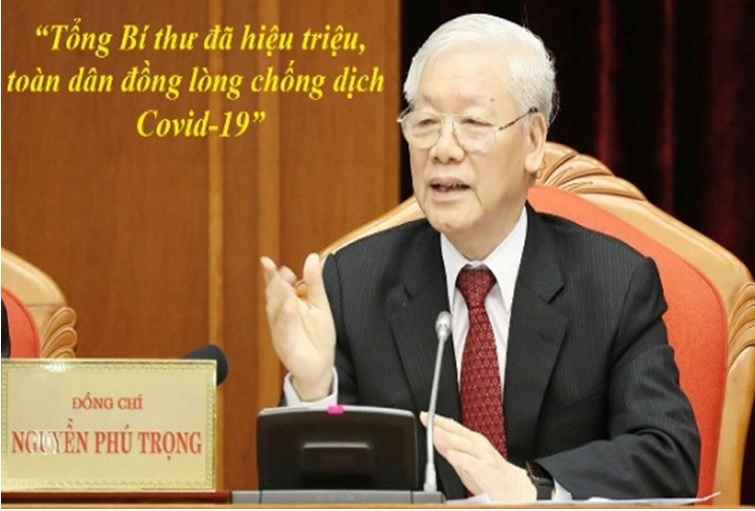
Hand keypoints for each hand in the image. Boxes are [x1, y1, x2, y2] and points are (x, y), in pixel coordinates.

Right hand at [260, 253, 335, 400]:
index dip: (274, 274)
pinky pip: (282, 330)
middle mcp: (281, 314)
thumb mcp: (320, 304)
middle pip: (274, 295)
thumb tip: (312, 257)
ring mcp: (280, 329)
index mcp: (289, 302)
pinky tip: (288, 307)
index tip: (273, 264)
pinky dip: (285, 319)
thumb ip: (314, 282)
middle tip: (276, 270)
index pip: (278, 284)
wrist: (321, 364)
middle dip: (274, 283)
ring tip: (281, 283)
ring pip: (276, 311)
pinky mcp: (284, 344)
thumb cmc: (318, 335)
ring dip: (278, 298)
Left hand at [420, 412, 535, 501]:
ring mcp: (482, 455)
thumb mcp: (465, 461)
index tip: (423, 415)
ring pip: (462, 443)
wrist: (512, 487)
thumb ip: (451, 450)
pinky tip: (451, 455)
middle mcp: (477, 444)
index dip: (438, 420)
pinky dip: (461, 458)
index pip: (452, 426)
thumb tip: (435, 439)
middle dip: (440, 424)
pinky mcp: (486, 468)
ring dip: (448, 436)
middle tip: (425, 418)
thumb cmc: (489, 474)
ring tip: (434, 432)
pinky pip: (471, 462)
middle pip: (456, 431)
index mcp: (472, 440)